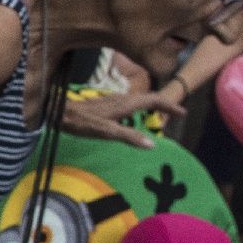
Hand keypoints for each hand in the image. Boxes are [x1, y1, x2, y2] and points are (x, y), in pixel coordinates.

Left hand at [59, 87, 185, 147]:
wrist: (61, 113)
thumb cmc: (82, 122)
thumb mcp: (106, 132)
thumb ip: (129, 137)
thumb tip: (152, 144)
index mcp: (125, 104)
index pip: (153, 100)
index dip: (169, 105)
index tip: (182, 112)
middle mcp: (122, 99)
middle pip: (148, 98)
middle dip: (164, 105)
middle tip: (176, 114)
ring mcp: (114, 101)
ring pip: (139, 100)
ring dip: (152, 106)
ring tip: (161, 115)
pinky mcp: (107, 104)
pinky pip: (130, 104)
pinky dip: (140, 109)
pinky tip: (135, 117)